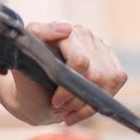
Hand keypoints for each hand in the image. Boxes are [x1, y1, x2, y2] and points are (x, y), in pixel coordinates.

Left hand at [0, 21, 128, 126]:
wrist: (33, 95)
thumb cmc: (28, 80)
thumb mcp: (23, 60)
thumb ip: (38, 38)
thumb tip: (67, 28)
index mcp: (60, 29)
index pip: (80, 61)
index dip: (68, 86)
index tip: (55, 101)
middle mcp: (82, 32)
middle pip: (96, 75)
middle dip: (77, 98)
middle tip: (59, 106)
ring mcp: (98, 45)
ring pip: (108, 80)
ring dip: (87, 103)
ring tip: (68, 110)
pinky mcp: (110, 59)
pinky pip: (116, 81)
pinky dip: (98, 103)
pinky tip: (80, 110)